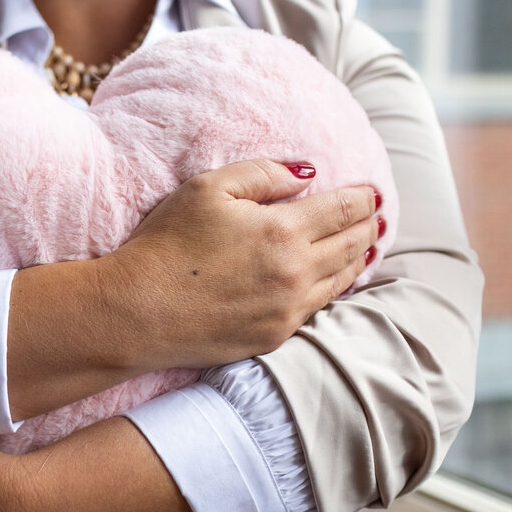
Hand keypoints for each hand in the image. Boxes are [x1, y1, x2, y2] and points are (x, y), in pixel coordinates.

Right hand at [101, 158, 380, 370]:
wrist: (135, 312)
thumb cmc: (165, 245)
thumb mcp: (207, 189)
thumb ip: (263, 174)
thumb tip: (306, 175)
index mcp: (285, 230)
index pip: (345, 209)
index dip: (363, 197)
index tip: (371, 192)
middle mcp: (296, 273)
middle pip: (352, 244)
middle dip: (367, 226)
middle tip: (375, 217)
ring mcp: (287, 310)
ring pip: (341, 280)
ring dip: (356, 259)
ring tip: (364, 246)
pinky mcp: (273, 337)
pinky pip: (317, 310)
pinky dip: (332, 290)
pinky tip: (331, 282)